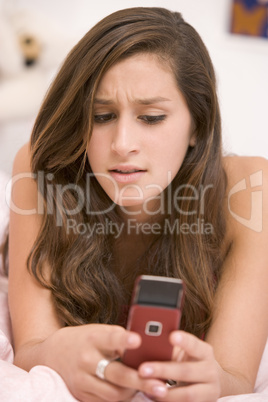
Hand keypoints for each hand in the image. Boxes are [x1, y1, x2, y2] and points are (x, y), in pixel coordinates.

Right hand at [43, 324, 167, 400]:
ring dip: (134, 392)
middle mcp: (86, 359)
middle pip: (116, 373)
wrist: (53, 353)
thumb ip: (118, 337)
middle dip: (140, 381)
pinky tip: (134, 394)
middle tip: (161, 385)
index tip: (138, 339)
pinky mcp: (81, 394)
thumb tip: (146, 344)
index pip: (110, 338)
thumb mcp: (98, 331)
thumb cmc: (85, 339)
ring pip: (113, 393)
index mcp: (92, 338)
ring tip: (152, 389)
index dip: (124, 339)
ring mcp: (81, 380)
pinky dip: (121, 399)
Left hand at [138, 330, 220, 401]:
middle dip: (163, 371)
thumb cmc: (188, 361)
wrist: (207, 381)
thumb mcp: (183, 352)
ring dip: (165, 394)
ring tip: (146, 390)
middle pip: (186, 371)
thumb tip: (146, 343)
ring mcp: (210, 391)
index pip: (194, 344)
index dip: (184, 341)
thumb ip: (169, 348)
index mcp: (204, 352)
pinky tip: (154, 398)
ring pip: (187, 395)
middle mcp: (210, 371)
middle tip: (142, 370)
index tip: (171, 336)